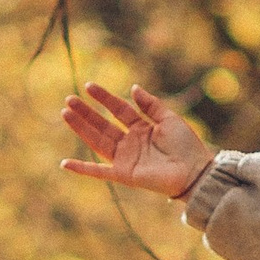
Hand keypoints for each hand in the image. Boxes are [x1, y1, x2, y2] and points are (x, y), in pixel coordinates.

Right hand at [60, 81, 212, 199]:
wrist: (194, 171)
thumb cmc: (186, 146)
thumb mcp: (169, 119)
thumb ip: (150, 105)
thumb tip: (133, 88)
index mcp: (141, 128)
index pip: (118, 109)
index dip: (104, 98)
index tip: (88, 86)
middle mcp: (130, 142)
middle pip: (103, 124)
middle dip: (86, 112)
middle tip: (69, 99)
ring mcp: (125, 158)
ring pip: (97, 141)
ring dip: (81, 128)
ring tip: (66, 113)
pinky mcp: (123, 174)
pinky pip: (99, 171)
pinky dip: (82, 169)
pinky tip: (65, 164)